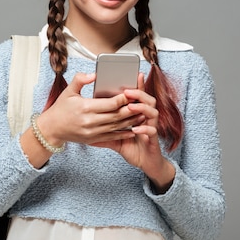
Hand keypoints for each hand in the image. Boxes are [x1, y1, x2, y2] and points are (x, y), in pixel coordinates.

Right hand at [36, 73, 143, 146]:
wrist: (51, 129)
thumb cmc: (60, 109)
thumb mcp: (68, 91)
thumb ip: (80, 79)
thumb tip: (94, 74)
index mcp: (85, 107)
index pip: (110, 104)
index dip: (123, 99)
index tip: (131, 94)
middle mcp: (90, 121)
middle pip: (117, 116)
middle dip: (131, 110)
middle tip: (142, 104)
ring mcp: (92, 132)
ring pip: (117, 127)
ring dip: (131, 122)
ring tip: (142, 115)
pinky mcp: (93, 139)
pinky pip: (112, 137)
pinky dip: (124, 133)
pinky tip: (133, 129)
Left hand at [92, 73, 174, 192]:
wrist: (145, 163)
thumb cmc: (131, 148)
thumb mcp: (114, 138)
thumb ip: (103, 132)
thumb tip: (85, 130)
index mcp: (137, 115)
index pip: (137, 97)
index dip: (136, 86)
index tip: (131, 76)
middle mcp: (146, 118)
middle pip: (147, 100)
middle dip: (138, 93)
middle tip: (126, 91)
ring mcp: (151, 127)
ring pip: (152, 112)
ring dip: (142, 108)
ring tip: (131, 106)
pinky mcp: (153, 139)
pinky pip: (152, 131)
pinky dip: (144, 129)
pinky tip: (135, 129)